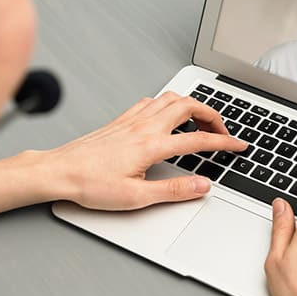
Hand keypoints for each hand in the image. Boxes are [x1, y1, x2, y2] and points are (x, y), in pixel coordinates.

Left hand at [44, 91, 246, 210]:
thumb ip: (174, 191)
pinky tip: (167, 117)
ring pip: (171, 98)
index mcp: (151, 145)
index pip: (198, 139)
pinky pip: (151, 101)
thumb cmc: (89, 184)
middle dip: (213, 115)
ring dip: (192, 105)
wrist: (57, 172)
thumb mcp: (136, 197)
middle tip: (222, 131)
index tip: (238, 145)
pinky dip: (168, 104)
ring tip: (201, 120)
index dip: (224, 142)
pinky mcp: (121, 120)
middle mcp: (144, 126)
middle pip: (189, 106)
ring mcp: (132, 120)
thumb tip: (203, 186)